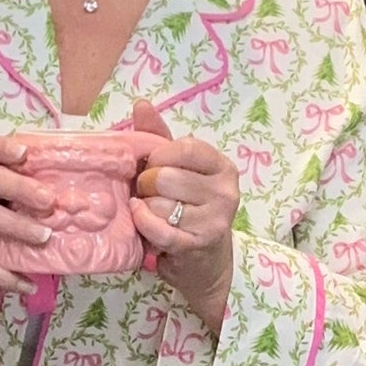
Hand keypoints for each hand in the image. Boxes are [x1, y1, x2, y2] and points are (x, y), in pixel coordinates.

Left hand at [129, 101, 237, 335]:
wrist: (204, 262)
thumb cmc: (187, 209)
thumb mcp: (178, 170)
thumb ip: (159, 137)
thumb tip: (141, 103)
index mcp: (222, 167)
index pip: (185, 148)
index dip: (159, 156)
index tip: (152, 166)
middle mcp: (225, 192)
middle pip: (166, 177)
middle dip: (146, 186)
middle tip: (149, 195)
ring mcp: (214, 221)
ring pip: (159, 204)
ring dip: (145, 209)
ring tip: (153, 213)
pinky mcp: (198, 246)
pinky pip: (158, 229)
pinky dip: (143, 223)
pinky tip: (140, 219)